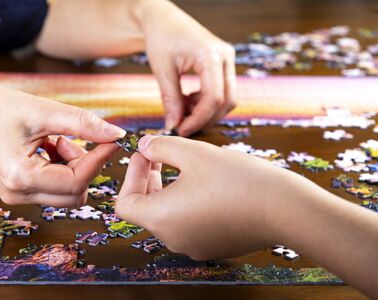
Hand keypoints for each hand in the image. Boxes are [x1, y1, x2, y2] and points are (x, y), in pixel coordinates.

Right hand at [0, 80, 124, 206]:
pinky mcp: (21, 192)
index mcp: (21, 177)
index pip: (77, 180)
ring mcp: (18, 196)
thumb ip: (84, 124)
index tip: (112, 140)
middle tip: (70, 139)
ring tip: (54, 140)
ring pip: (68, 193)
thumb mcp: (45, 111)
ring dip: (73, 167)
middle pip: (76, 194)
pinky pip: (56, 189)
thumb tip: (117, 135)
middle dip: (84, 166)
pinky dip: (63, 168)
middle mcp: (19, 194)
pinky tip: (49, 147)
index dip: (100, 159)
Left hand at [115, 135, 296, 259]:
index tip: (146, 155)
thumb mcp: (193, 153)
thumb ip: (160, 147)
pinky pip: (190, 223)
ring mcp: (194, 246)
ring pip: (169, 215)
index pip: (125, 203)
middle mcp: (173, 238)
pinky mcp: (213, 245)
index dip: (131, 176)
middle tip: (162, 154)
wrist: (285, 209)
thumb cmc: (237, 180)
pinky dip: (188, 203)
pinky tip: (206, 184)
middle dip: (150, 179)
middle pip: (146, 208)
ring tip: (186, 165)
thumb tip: (144, 146)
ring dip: (169, 189)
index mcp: (161, 219)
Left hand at [140, 1, 235, 135]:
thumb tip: (173, 126)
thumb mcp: (163, 70)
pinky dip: (205, 103)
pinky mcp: (223, 66)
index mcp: (211, 54)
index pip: (214, 97)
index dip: (198, 119)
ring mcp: (227, 60)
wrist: (163, 19)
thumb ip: (171, 99)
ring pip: (227, 99)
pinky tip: (187, 102)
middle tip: (182, 127)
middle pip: (226, 101)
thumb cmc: (161, 37)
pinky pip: (221, 92)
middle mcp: (225, 57)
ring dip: (205, 112)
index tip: (180, 130)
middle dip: (205, 119)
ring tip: (181, 111)